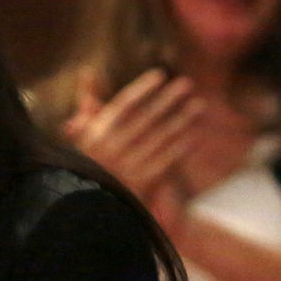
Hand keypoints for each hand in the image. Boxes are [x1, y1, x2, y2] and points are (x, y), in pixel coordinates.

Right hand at [63, 70, 203, 199]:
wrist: (89, 209)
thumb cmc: (87, 165)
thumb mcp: (82, 136)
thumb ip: (87, 104)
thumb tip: (89, 71)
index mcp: (96, 135)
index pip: (123, 105)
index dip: (142, 88)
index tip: (160, 75)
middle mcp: (111, 149)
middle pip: (146, 118)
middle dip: (168, 99)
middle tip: (187, 84)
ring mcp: (127, 167)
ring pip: (160, 138)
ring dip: (181, 120)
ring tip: (198, 106)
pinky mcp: (141, 185)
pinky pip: (165, 161)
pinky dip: (179, 148)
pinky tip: (193, 135)